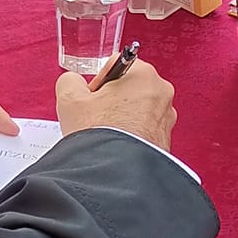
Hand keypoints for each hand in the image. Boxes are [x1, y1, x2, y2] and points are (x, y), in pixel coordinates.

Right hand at [55, 60, 176, 153]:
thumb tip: (74, 83)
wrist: (116, 172)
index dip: (98, 81)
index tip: (90, 97)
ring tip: (106, 132)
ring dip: (122, 117)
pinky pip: (145, 129)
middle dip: (112, 99)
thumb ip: (70, 81)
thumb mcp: (70, 99)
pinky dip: (132, 134)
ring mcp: (167, 117)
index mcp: (143, 74)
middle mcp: (161, 92)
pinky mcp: (166, 140)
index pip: (116, 65)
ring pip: (138, 108)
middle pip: (129, 87)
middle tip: (96, 116)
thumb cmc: (100, 135)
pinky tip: (117, 143)